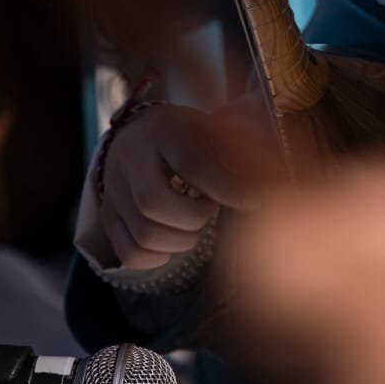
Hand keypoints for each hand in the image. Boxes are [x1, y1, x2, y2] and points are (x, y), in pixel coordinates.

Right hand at [96, 102, 259, 270]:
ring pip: (143, 233)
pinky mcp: (107, 215)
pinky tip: (173, 243)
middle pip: (154, 203)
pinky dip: (156, 257)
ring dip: (180, 240)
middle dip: (193, 218)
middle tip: (210, 211)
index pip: (192, 162)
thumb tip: (277, 171)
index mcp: (166, 131)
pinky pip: (128, 252)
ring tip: (195, 225)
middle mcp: (132, 159)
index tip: (256, 200)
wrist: (136, 134)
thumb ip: (243, 143)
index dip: (226, 187)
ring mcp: (114, 190)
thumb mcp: (214, 125)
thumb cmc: (188, 133)